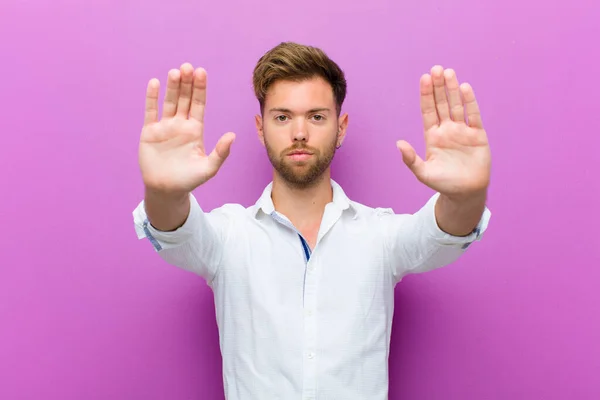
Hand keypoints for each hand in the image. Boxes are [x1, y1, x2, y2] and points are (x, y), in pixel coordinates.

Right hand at [139, 63, 234, 194]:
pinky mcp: (149, 132)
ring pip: (169, 102)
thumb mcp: (209, 168)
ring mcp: (165, 126)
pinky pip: (150, 111)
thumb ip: (220, 152)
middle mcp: (181, 124)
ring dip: (172, 87)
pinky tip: (154, 83)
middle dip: (187, 83)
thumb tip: (232, 136)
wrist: (166, 190)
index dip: (200, 88)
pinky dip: (151, 97)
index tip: (202, 72)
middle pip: (185, 99)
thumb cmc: (189, 180)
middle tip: (188, 67)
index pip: (199, 104)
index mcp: (195, 129)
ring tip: (175, 72)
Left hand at [397, 66, 490, 197]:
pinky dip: (469, 102)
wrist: (466, 193)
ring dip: (452, 89)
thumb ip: (411, 159)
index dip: (426, 95)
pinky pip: (473, 116)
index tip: (423, 78)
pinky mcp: (477, 135)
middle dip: (438, 87)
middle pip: (441, 104)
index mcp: (432, 136)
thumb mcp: (423, 173)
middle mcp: (447, 130)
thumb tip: (398, 143)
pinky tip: (465, 88)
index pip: (428, 111)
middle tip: (435, 69)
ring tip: (448, 72)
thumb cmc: (443, 184)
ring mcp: (462, 131)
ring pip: (456, 106)